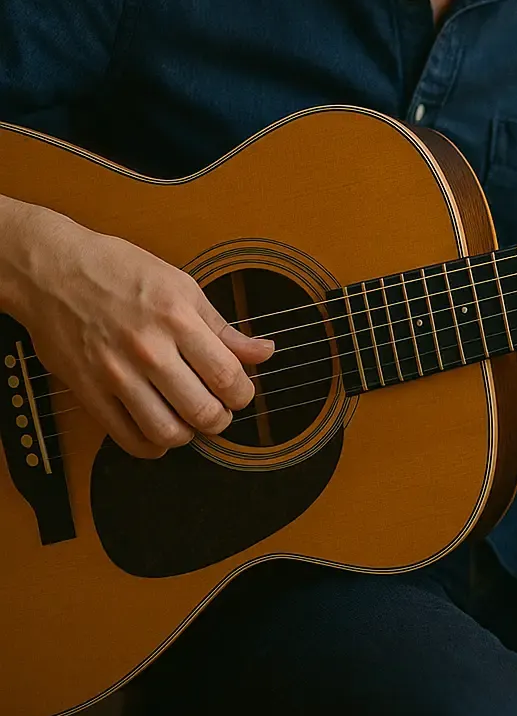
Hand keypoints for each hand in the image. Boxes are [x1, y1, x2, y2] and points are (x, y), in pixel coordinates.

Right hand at [10, 206, 274, 458]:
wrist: (54, 271)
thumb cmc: (118, 271)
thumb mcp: (181, 286)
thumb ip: (223, 327)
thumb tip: (264, 352)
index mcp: (178, 318)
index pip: (227, 376)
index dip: (243, 395)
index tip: (241, 393)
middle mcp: (149, 349)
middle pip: (203, 411)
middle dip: (221, 418)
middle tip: (219, 409)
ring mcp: (116, 374)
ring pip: (168, 432)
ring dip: (188, 434)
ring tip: (189, 420)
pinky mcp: (90, 392)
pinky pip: (129, 438)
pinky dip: (152, 445)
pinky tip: (159, 430)